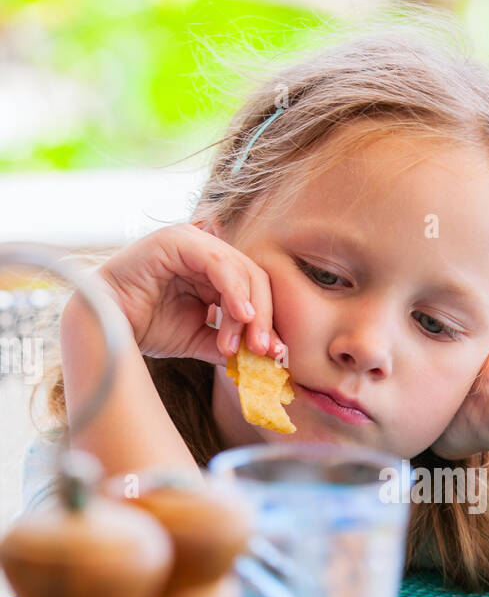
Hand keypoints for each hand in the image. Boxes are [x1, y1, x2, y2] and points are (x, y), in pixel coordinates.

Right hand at [96, 224, 284, 364]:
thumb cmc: (146, 328)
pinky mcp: (177, 240)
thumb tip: (269, 356)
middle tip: (266, 350)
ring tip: (249, 343)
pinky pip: (218, 263)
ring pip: (240, 270)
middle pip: (254, 278)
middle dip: (264, 317)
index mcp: (212, 270)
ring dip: (250, 311)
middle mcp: (205, 251)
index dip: (267, 320)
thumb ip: (232, 342)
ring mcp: (191, 240)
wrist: (105, 327)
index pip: (254, 289)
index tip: (275, 353)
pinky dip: (234, 290)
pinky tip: (241, 316)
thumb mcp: (200, 338)